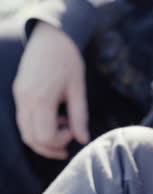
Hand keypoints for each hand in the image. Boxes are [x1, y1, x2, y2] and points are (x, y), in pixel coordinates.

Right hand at [13, 22, 88, 158]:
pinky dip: (38, 129)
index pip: (45, 136)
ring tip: (64, 135)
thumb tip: (84, 140)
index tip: (74, 130)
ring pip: (25, 132)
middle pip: (32, 139)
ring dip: (43, 141)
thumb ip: (80, 116)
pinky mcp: (19, 94)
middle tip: (68, 148)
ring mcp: (19, 97)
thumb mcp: (78, 89)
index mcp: (41, 98)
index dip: (61, 141)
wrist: (50, 37)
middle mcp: (25, 100)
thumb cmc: (68, 61)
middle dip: (50, 148)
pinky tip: (55, 121)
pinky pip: (24, 121)